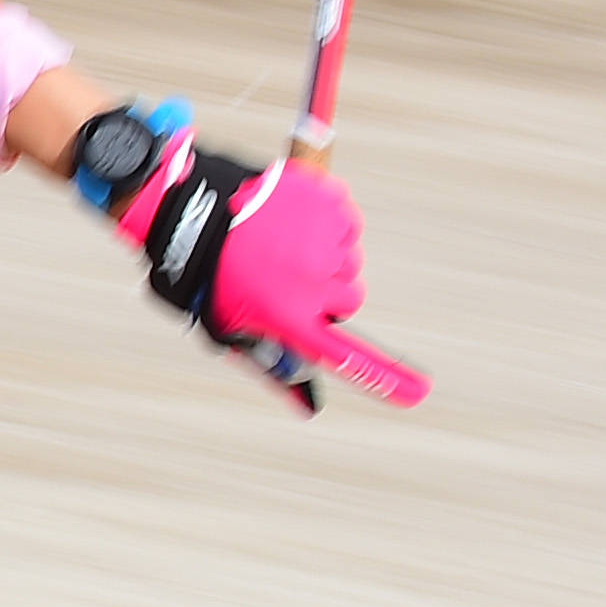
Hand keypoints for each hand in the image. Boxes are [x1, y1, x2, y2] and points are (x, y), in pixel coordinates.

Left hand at [70, 102, 429, 408]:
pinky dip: (327, 220)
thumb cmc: (205, 274)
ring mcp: (321, 237)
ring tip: (281, 242)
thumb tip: (310, 408)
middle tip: (289, 275)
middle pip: (351, 296)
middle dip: (330, 290)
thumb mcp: (228, 325)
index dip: (383, 377)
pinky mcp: (324, 198)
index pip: (344, 355)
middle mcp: (312, 281)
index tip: (418, 393)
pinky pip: (346, 220)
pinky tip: (290, 219)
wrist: (187, 206)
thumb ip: (271, 363)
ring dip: (326, 252)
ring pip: (349, 256)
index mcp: (288, 316)